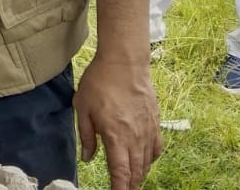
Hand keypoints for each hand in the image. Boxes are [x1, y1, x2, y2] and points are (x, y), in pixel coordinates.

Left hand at [74, 52, 162, 189]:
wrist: (124, 62)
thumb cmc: (100, 82)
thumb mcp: (83, 108)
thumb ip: (87, 136)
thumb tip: (88, 158)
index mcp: (116, 137)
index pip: (121, 173)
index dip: (119, 188)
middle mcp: (135, 138)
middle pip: (136, 172)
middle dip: (129, 185)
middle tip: (121, 188)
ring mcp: (148, 131)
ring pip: (147, 163)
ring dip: (140, 175)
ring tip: (131, 180)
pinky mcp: (155, 122)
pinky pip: (156, 149)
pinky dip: (150, 159)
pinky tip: (144, 160)